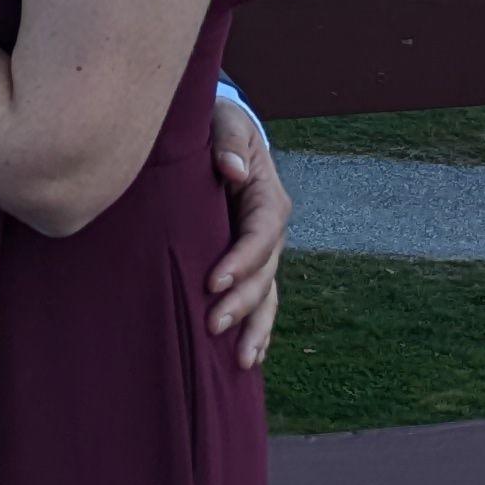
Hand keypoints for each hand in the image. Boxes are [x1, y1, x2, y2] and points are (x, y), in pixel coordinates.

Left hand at [203, 90, 288, 369]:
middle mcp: (271, 230)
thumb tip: (232, 168)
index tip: (214, 281)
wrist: (222, 136)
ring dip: (256, 327)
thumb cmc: (220, 127)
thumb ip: (228, 143)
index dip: (242, 259)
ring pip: (267, 295)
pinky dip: (258, 328)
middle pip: (264, 272)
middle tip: (213, 324)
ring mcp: (263, 251)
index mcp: (268, 197)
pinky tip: (252, 357)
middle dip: (242, 301)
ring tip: (243, 360)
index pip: (260, 234)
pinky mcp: (249, 264)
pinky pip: (260, 300)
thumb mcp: (226, 123)